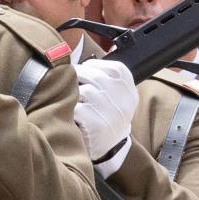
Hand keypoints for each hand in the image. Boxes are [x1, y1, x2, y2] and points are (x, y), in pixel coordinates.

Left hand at [73, 59, 136, 177]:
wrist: (112, 148)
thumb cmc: (109, 114)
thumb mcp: (118, 94)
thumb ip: (108, 74)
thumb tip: (97, 51)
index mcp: (128, 86)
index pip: (109, 66)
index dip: (91, 67)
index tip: (85, 75)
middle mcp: (122, 97)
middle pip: (92, 75)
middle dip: (77, 78)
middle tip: (70, 85)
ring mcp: (109, 110)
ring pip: (81, 90)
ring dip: (72, 95)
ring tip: (73, 103)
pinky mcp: (95, 124)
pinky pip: (74, 108)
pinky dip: (69, 111)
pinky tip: (72, 116)